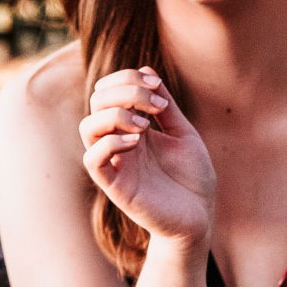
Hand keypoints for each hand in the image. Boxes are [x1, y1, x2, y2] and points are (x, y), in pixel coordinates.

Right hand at [79, 66, 215, 250]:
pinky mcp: (114, 185)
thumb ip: (165, 106)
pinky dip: (110, 142)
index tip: (158, 87)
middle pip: (97, 101)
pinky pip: (93, 158)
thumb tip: (146, 69)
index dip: (127, 78)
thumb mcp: (183, 133)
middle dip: (125, 91)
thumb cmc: (193, 179)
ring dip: (115, 115)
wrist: (199, 217)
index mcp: (132, 126)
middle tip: (156, 105)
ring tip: (145, 126)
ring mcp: (114, 163)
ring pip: (87, 127)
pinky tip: (138, 142)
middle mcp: (118, 141)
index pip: (109, 90)